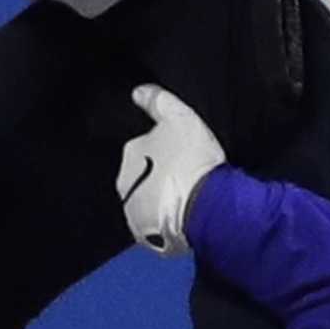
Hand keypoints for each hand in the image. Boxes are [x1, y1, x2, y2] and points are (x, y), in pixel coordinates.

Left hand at [117, 85, 226, 256]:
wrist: (206, 207)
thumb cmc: (192, 159)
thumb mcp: (179, 117)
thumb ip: (156, 100)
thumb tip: (137, 92)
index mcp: (129, 153)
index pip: (143, 147)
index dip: (164, 150)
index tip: (183, 154)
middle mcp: (123, 184)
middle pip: (142, 175)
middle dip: (158, 176)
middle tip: (187, 176)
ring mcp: (132, 212)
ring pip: (146, 200)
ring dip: (161, 199)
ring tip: (189, 198)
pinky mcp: (145, 236)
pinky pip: (154, 225)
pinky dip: (166, 220)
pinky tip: (185, 216)